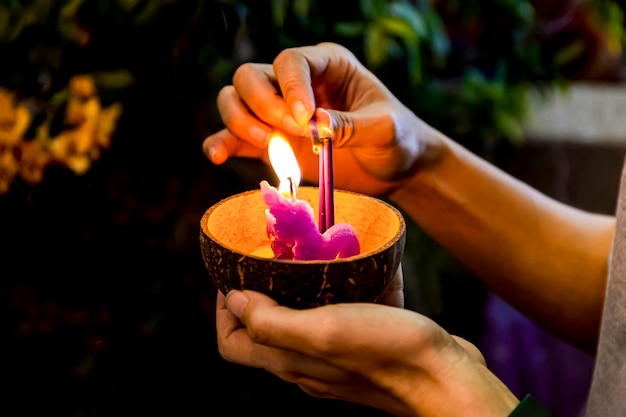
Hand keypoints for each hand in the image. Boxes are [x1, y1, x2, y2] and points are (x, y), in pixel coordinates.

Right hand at [203, 42, 441, 196]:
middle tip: (293, 134)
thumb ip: (352, 125)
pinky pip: (233, 137)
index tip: (303, 121)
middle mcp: (297, 84)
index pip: (290, 61)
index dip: (289, 88)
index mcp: (327, 65)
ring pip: (234, 100)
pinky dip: (221, 144)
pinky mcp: (271, 144)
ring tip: (269, 146)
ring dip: (240, 122)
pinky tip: (219, 156)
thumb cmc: (397, 139)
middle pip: (250, 76)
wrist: (395, 170)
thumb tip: (316, 124)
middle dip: (263, 105)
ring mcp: (279, 113)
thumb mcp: (385, 129)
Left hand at [216, 272, 518, 416]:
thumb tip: (235, 301)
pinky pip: (346, 312)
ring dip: (304, 286)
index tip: (235, 275)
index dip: (225, 309)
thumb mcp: (324, 333)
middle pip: (265, 328)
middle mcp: (307, 362)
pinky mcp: (366, 345)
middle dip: (262, 290)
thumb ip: (274, 323)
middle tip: (274, 256)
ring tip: (314, 253)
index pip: (233, 342)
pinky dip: (345, 288)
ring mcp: (337, 357)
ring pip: (306, 318)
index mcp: (290, 361)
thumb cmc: (386, 354)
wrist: (448, 379)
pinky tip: (359, 265)